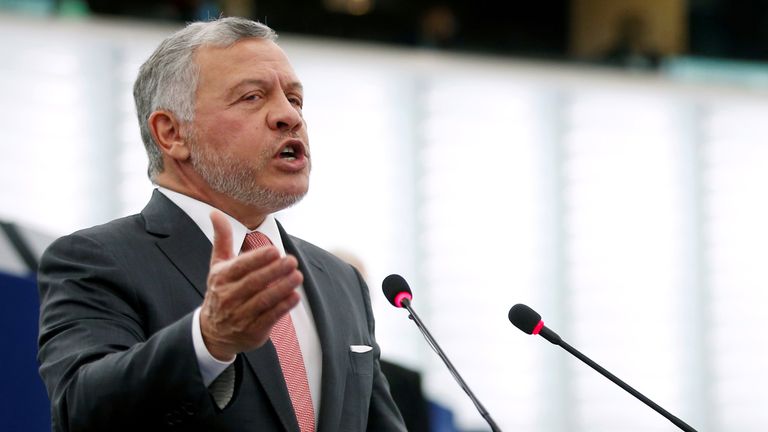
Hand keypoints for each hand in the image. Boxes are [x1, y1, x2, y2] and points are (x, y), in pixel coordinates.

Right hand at [200, 211, 301, 360]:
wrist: (213, 332)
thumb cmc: (221, 291)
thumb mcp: (218, 265)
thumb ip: (222, 239)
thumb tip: (215, 212)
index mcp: (221, 278)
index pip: (241, 266)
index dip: (258, 259)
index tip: (275, 251)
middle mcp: (228, 297)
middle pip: (254, 282)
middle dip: (274, 271)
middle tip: (293, 261)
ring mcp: (240, 316)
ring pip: (263, 300)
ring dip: (282, 288)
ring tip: (297, 276)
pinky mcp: (252, 331)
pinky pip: (269, 318)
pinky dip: (283, 307)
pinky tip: (295, 296)